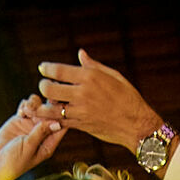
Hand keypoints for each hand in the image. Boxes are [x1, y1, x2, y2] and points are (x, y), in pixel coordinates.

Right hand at [0, 102, 64, 179]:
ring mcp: (31, 125)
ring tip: (28, 110)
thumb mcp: (29, 147)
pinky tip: (21, 112)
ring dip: (35, 104)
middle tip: (42, 105)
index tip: (59, 107)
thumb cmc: (14, 161)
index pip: (61, 127)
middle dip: (48, 107)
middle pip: (51, 114)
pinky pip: (26, 107)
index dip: (62, 116)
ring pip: (39, 107)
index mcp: (49, 143)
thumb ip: (41, 132)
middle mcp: (42, 133)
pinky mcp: (20, 120)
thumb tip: (57, 122)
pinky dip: (25, 105)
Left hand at [37, 49, 160, 150]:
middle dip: (43, 87)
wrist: (136, 125)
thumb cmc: (128, 97)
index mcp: (90, 77)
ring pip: (52, 109)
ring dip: (45, 106)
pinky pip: (61, 122)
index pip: (59, 71)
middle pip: (50, 89)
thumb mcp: (113, 76)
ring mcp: (81, 111)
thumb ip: (93, 65)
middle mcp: (83, 93)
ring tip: (45, 103)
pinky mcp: (81, 125)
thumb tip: (80, 54)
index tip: (42, 68)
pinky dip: (54, 119)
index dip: (47, 68)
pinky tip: (53, 116)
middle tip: (45, 86)